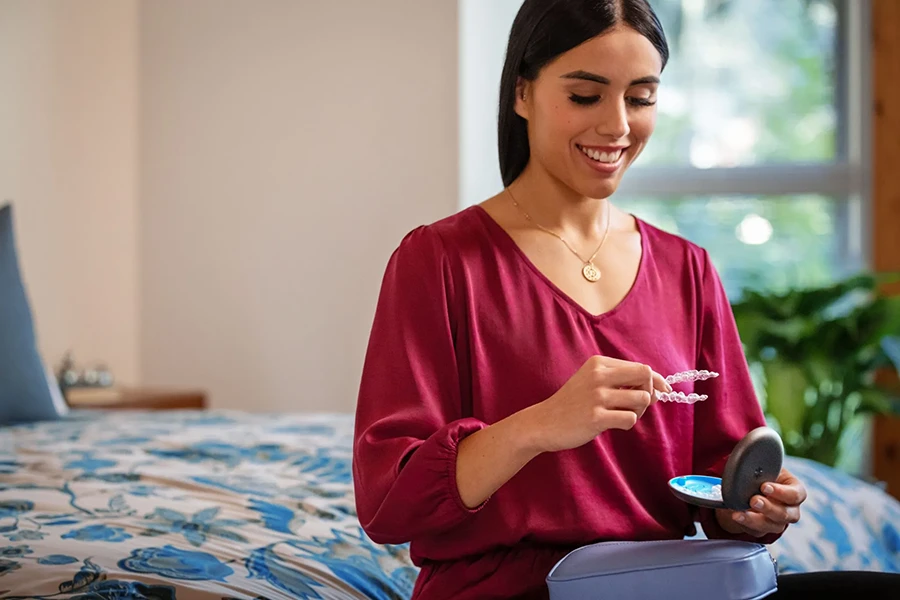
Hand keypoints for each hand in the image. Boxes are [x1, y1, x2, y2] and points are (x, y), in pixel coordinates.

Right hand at [525, 356, 671, 453]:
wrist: (543, 422)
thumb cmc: (572, 404)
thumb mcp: (592, 382)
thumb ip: (621, 381)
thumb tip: (658, 388)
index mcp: (598, 363)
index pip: (641, 367)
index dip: (656, 380)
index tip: (663, 391)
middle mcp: (598, 375)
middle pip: (646, 377)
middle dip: (650, 393)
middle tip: (637, 405)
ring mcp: (597, 396)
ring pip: (642, 400)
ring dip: (638, 412)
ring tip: (622, 416)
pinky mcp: (596, 417)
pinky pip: (630, 419)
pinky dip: (627, 423)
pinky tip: (612, 424)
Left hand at [716, 468, 806, 536]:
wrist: (748, 489)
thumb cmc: (762, 476)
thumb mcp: (765, 468)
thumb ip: (762, 467)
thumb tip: (750, 458)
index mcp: (794, 490)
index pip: (796, 494)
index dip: (782, 492)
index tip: (764, 486)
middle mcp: (790, 509)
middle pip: (786, 514)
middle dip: (769, 508)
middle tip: (754, 500)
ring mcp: (778, 522)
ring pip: (772, 526)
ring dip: (755, 520)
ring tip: (740, 513)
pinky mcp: (763, 530)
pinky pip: (757, 531)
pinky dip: (745, 524)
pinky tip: (736, 516)